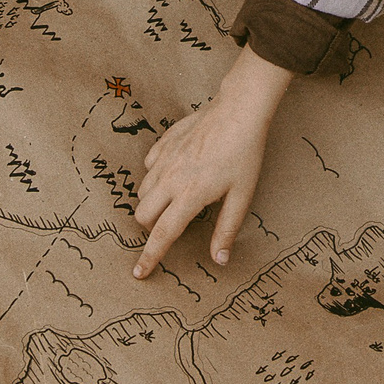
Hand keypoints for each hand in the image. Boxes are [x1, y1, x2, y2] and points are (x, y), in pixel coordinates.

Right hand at [132, 45, 292, 277]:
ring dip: (153, 202)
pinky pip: (148, 167)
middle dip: (151, 227)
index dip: (150, 257)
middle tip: (172, 223)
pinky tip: (175, 172)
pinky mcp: (163, 143)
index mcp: (190, 196)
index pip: (163, 234)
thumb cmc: (244, 154)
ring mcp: (164, 159)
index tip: (139, 273)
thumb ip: (227, 229)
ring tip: (176, 198)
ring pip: (142, 192)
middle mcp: (170, 179)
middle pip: (143, 215)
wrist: (238, 111)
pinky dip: (156, 176)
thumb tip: (219, 259)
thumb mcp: (242, 195)